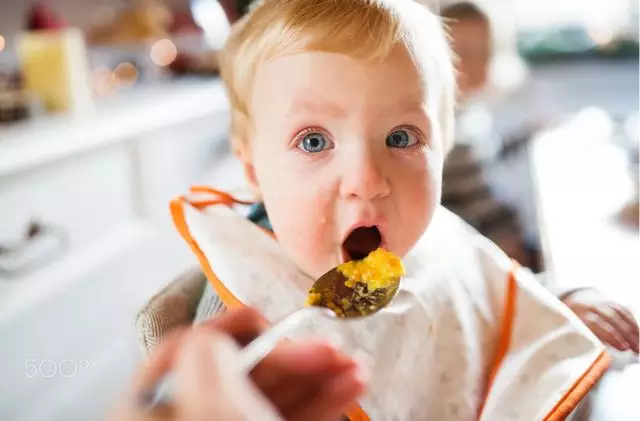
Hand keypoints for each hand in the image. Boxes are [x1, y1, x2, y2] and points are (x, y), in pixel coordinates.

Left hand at [109, 308, 366, 420]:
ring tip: (357, 367)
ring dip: (317, 377)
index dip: (226, 329)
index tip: (268, 318)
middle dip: (291, 356)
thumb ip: (205, 356)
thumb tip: (213, 337)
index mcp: (151, 415)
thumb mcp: (210, 410)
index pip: (182, 353)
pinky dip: (321, 403)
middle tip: (333, 347)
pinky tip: (350, 387)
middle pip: (237, 374)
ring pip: (270, 398)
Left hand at [562, 289, 638, 352]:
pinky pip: (623, 310)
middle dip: (625, 333)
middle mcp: (587, 306)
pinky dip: (632, 321)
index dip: (611, 335)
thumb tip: (598, 358)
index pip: (595, 322)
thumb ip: (582, 343)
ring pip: (618, 312)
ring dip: (632, 328)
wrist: (570, 307)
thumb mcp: (570, 335)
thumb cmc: (570, 329)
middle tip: (636, 349)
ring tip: (638, 344)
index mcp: (575, 315)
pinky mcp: (608, 302)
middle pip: (610, 317)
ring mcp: (598, 303)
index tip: (623, 348)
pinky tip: (638, 333)